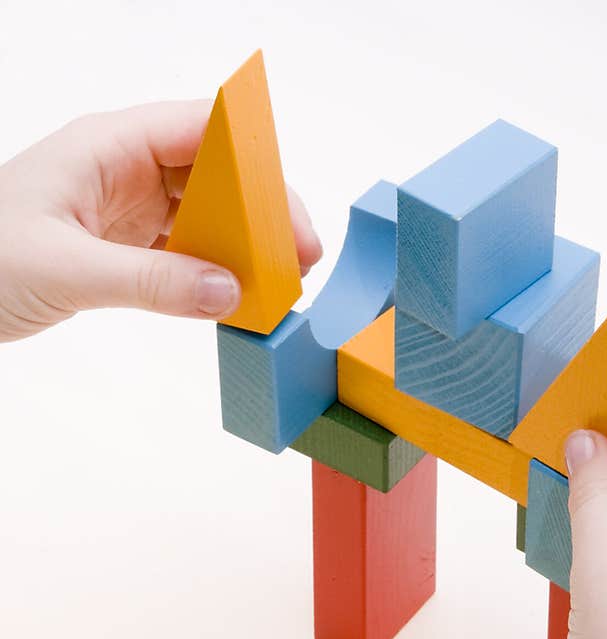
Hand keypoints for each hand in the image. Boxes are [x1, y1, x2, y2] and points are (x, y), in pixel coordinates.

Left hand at [0, 101, 321, 341]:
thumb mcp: (63, 268)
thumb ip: (149, 281)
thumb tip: (228, 291)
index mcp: (109, 147)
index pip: (201, 130)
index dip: (254, 161)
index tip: (288, 208)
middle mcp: (126, 171)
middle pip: (218, 174)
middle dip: (263, 212)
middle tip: (300, 256)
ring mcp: (130, 210)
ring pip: (209, 215)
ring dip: (247, 246)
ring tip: (280, 280)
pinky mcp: (129, 249)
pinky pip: (189, 254)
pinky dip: (217, 274)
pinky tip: (239, 296)